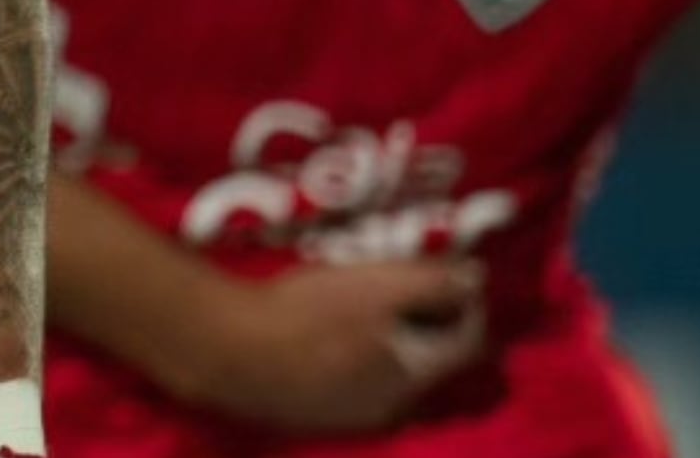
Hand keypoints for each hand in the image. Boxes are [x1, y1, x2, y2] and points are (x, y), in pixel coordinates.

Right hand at [175, 257, 487, 433]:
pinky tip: (329, 342)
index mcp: (416, 375)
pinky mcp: (313, 420)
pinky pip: (356, 391)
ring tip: (367, 316)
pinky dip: (357, 366)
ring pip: (394, 383)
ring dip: (392, 350)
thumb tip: (477, 279)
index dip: (468, 308)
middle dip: (428, 330)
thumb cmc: (303, 313)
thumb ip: (431, 283)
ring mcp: (352, 420)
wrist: (223, 349)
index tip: (454, 280)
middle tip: (407, 295)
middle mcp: (395, 409)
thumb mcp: (373, 286)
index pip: (469, 344)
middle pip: (432, 367)